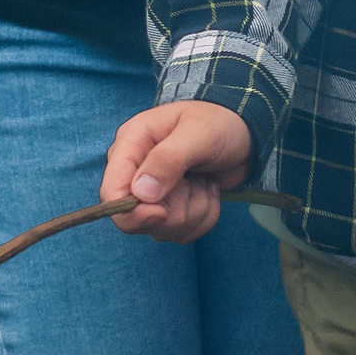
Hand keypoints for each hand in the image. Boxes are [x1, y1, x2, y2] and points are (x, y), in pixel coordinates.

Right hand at [102, 100, 253, 243]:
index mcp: (131, 144)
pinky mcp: (171, 207)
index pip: (111, 192)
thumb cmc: (219, 122)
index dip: (132, 211)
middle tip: (198, 181)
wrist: (244, 132)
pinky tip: (208, 190)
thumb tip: (141, 193)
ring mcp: (152, 193)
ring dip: (195, 211)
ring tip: (205, 181)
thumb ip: (168, 160)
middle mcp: (135, 171)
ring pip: (163, 229)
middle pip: (138, 218)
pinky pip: (182, 232)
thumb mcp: (199, 134)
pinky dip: (203, 216)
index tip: (162, 212)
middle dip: (177, 209)